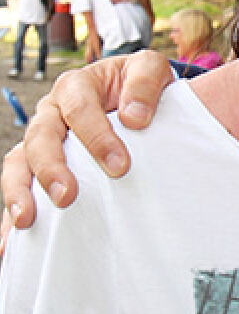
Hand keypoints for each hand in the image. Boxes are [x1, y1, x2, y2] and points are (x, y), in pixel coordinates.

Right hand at [1, 50, 174, 231]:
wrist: (136, 96)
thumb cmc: (142, 85)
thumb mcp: (150, 70)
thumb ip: (145, 84)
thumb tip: (134, 118)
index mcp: (76, 86)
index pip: (79, 108)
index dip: (97, 137)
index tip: (120, 166)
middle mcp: (51, 112)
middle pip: (41, 138)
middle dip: (51, 169)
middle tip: (68, 197)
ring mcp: (42, 139)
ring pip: (18, 163)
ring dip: (19, 192)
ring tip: (28, 221)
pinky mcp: (39, 165)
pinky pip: (18, 188)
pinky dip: (12, 212)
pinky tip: (11, 243)